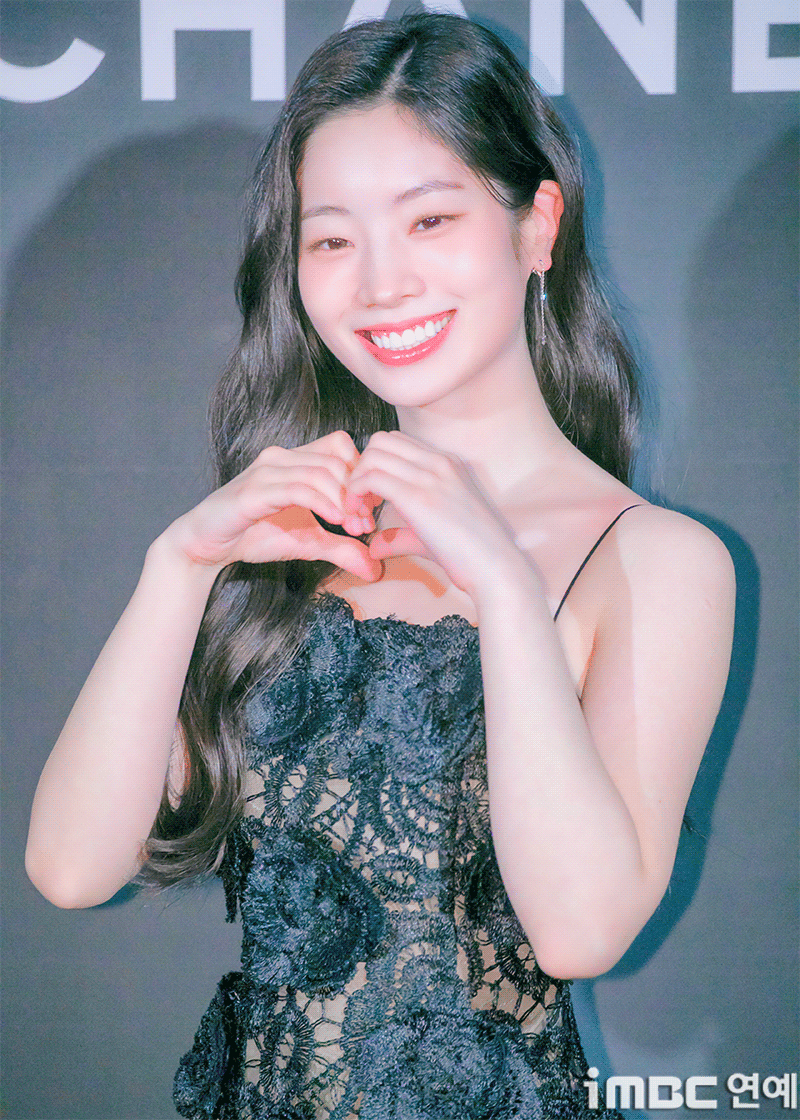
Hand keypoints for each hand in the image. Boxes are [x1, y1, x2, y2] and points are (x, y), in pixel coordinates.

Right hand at [160, 431, 382, 581]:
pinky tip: (334, 523)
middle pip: (337, 458)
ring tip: (352, 527)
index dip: (362, 475)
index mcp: (295, 460)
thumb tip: (376, 569)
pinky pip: (298, 488)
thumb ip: (342, 549)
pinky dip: (323, 504)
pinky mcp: (254, 491)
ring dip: (344, 501)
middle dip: (358, 492)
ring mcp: (266, 471)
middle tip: (364, 525)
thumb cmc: (254, 535)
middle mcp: (282, 457)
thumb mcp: (308, 543)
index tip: (369, 511)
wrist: (206, 545)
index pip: (342, 446)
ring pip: (321, 471)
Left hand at [343, 430, 524, 601]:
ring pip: (372, 455)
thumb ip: (401, 536)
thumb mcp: (433, 536)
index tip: (371, 497)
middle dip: (361, 467)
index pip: (396, 442)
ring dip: (355, 481)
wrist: (495, 568)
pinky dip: (355, 493)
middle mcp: (438, 462)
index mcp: (446, 464)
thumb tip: (374, 548)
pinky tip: (361, 516)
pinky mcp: (418, 496)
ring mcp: (429, 476)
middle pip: (380, 441)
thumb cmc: (471, 556)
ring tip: (359, 512)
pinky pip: (370, 477)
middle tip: (361, 502)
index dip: (375, 466)